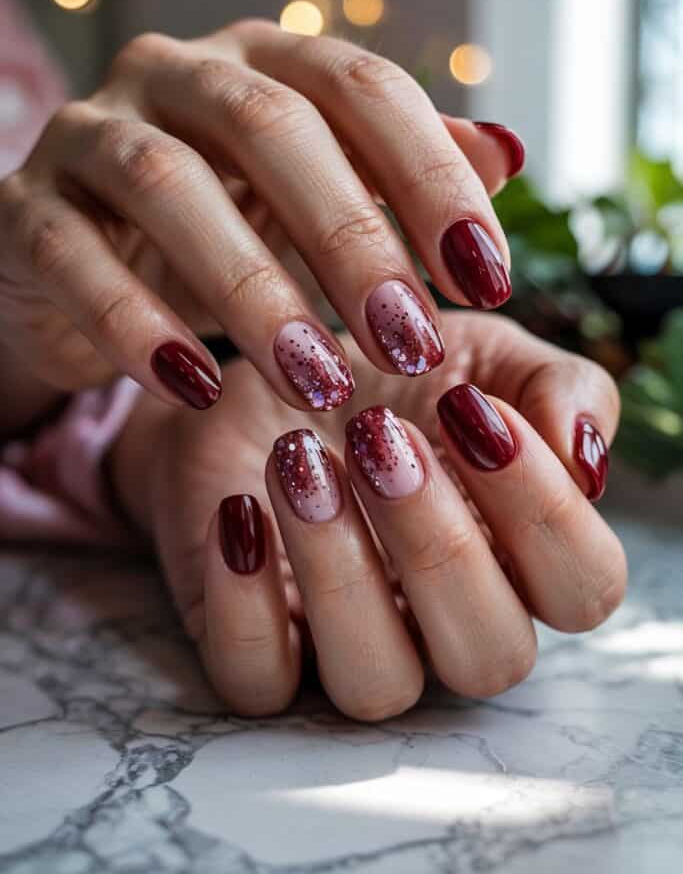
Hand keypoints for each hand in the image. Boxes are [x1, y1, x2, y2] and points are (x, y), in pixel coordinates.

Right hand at [0, 19, 521, 413]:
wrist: (73, 261)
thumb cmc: (215, 230)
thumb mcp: (313, 203)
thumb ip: (400, 176)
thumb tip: (505, 155)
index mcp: (262, 61)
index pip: (362, 86)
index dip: (432, 176)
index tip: (488, 278)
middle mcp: (176, 73)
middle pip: (272, 127)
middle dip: (351, 238)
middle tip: (408, 341)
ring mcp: (91, 132)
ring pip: (169, 184)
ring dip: (253, 290)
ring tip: (315, 382)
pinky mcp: (24, 206)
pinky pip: (71, 254)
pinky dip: (135, 322)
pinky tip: (193, 387)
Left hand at [111, 310, 625, 720]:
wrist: (265, 375)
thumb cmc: (390, 378)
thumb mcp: (482, 355)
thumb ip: (558, 386)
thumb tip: (580, 452)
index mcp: (518, 560)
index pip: (582, 588)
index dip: (545, 511)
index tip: (472, 411)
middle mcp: (446, 623)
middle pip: (490, 656)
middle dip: (440, 543)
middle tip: (380, 436)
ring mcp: (352, 646)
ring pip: (377, 684)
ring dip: (341, 569)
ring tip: (300, 459)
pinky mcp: (260, 648)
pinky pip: (258, 680)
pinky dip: (246, 603)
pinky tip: (241, 509)